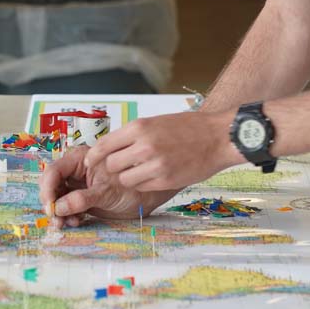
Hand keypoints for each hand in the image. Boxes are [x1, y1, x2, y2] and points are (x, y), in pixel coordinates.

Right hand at [39, 145, 151, 223]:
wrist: (146, 199)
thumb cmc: (131, 188)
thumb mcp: (106, 193)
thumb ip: (82, 199)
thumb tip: (58, 208)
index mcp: (80, 159)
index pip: (53, 171)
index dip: (47, 189)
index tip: (50, 207)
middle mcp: (75, 171)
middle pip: (51, 185)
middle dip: (51, 203)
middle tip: (56, 220)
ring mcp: (76, 185)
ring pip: (56, 197)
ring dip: (58, 212)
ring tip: (67, 223)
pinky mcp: (79, 198)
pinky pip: (65, 206)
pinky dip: (66, 216)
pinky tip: (74, 222)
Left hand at [84, 109, 239, 191]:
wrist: (218, 137)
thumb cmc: (188, 128)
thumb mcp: (155, 122)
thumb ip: (133, 135)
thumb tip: (111, 148)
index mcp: (139, 128)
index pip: (104, 145)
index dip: (94, 156)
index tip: (91, 161)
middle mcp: (144, 146)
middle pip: (111, 165)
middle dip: (113, 168)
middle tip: (123, 166)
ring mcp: (155, 165)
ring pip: (125, 179)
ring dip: (128, 177)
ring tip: (141, 171)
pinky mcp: (165, 180)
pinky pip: (141, 187)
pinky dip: (143, 184)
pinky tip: (153, 176)